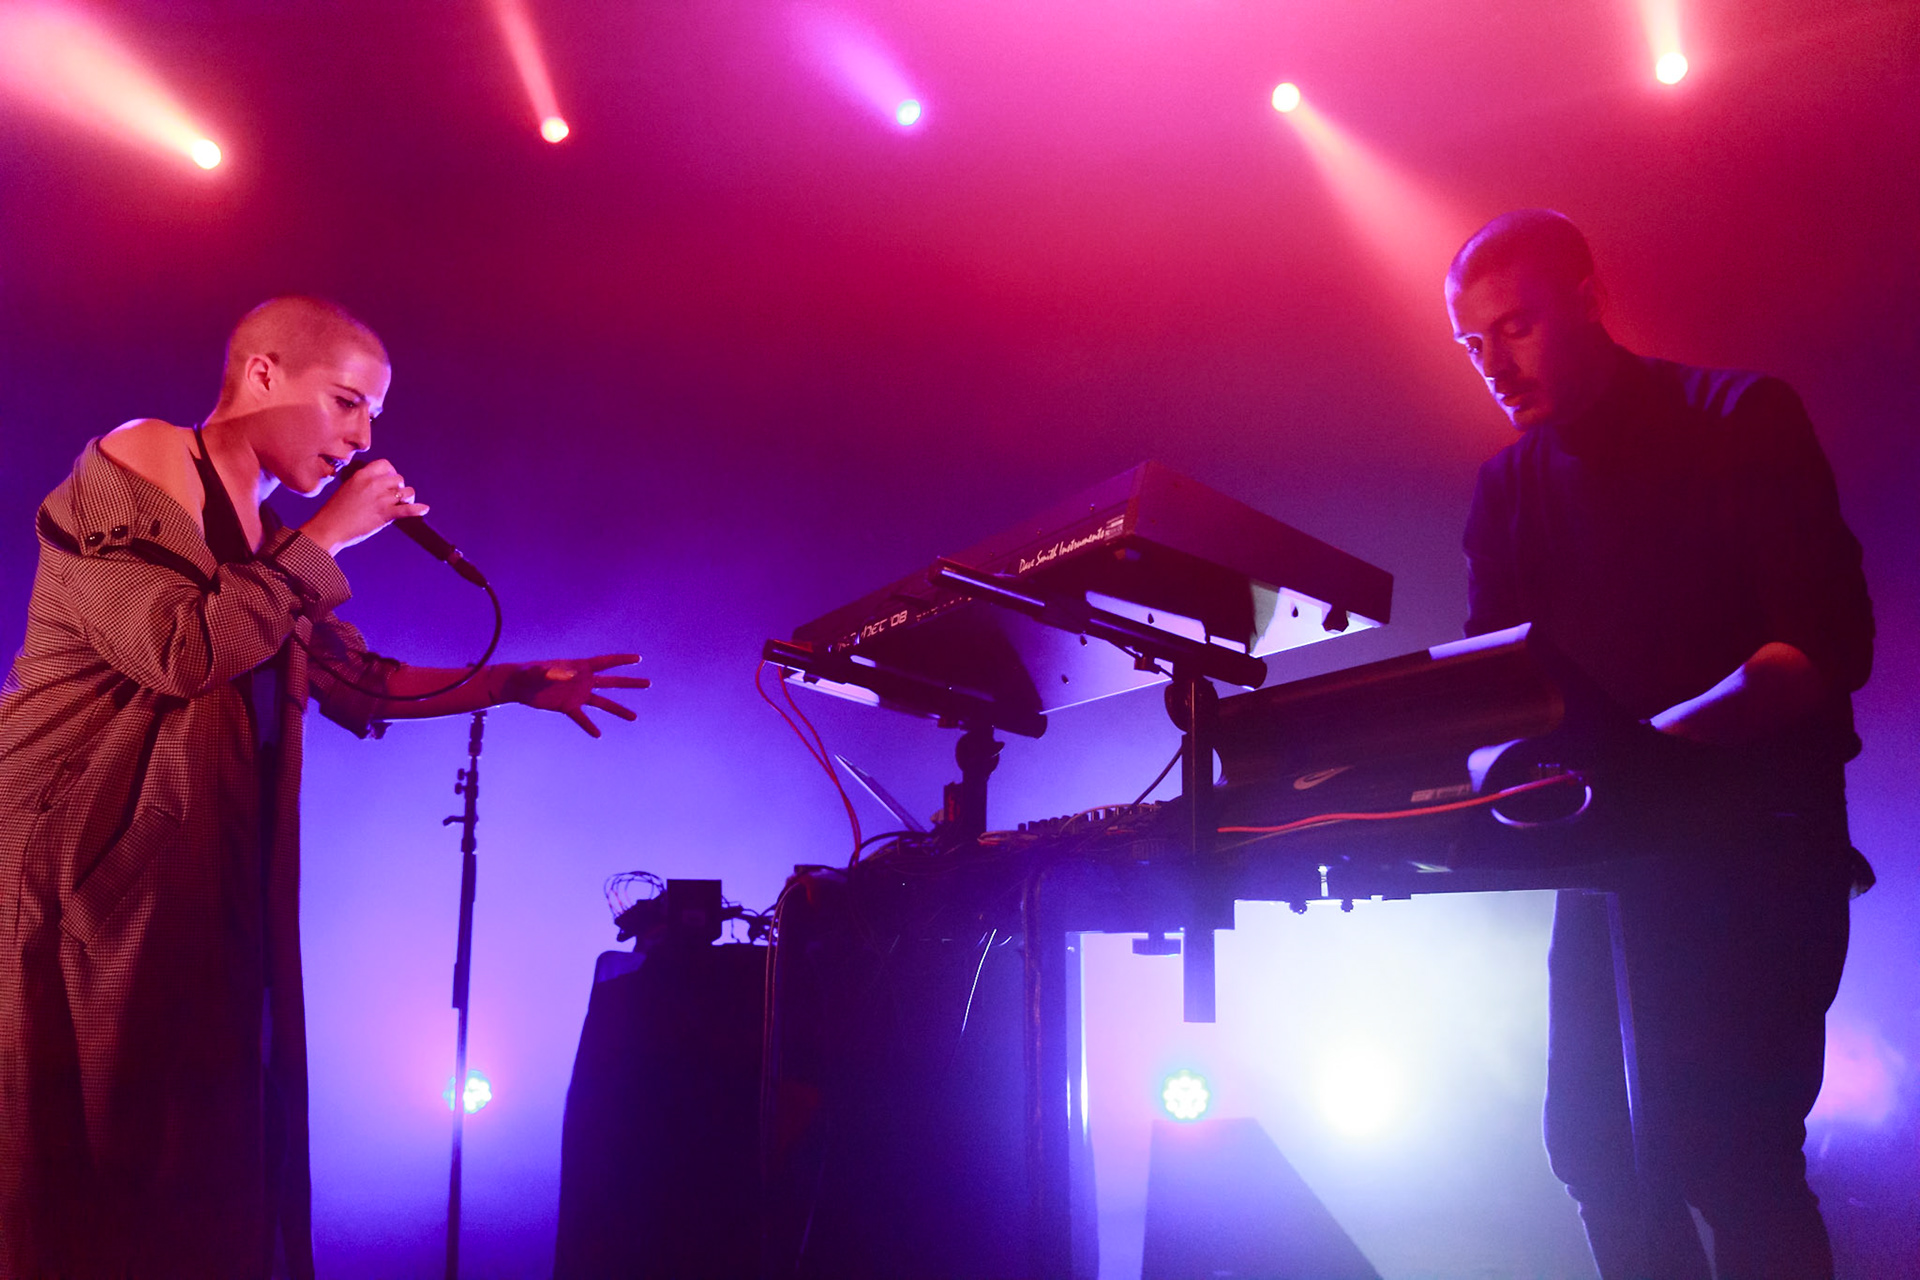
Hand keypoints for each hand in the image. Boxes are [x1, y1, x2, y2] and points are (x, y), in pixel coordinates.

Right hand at [300, 458, 429, 554]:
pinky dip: (418, 509)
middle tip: (395, 497)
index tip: (389, 482)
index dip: (391, 473)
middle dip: (399, 488)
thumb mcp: (347, 489)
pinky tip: (424, 509)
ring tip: (404, 504)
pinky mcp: (385, 514)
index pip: (385, 465)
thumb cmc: (335, 512)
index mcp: (362, 475)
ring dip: (408, 498)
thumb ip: (363, 483)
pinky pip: (408, 510)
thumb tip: (380, 485)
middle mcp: (373, 484)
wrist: (329, 528)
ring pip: (407, 492)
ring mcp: (380, 499)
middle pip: (398, 479)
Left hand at [500, 654, 648, 736]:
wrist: (516, 685)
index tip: (638, 658)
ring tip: (635, 717)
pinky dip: (589, 726)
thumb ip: (553, 672)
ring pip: (602, 703)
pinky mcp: (567, 707)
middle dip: (629, 683)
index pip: (605, 662)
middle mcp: (582, 680)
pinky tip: (598, 734)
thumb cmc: (526, 673)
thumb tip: (570, 676)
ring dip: (618, 709)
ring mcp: (576, 694)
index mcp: (578, 667)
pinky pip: (581, 718)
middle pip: (611, 682)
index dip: (621, 660)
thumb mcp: (538, 671)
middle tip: (648, 683)